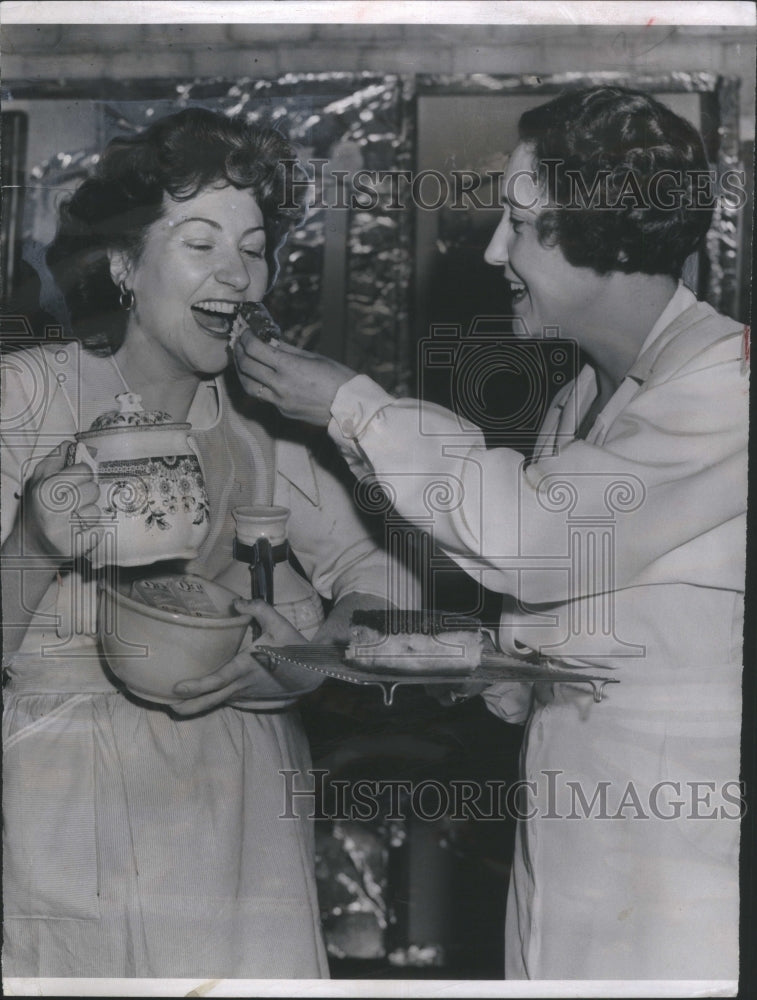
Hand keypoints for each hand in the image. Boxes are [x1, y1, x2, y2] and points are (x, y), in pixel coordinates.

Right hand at [24, 442, 102, 559]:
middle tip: (73, 502)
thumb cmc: (39, 507)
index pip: (84, 470)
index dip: (83, 474)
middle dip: (86, 494)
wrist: (31, 546)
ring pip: (97, 511)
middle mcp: (53, 509)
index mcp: (45, 489)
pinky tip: (78, 531)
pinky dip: (92, 531)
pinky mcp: (76, 548)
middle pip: (93, 490)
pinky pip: (100, 530)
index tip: (74, 481)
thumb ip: (60, 457)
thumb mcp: (40, 478)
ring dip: (88, 514)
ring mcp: (65, 530)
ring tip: (73, 518)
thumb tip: (89, 447)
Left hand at [169, 599, 321, 714]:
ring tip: (177, 707)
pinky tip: (201, 701)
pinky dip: (213, 703)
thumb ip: (257, 608)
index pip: (217, 679)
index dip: (197, 685)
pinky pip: (228, 702)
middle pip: (211, 700)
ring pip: (218, 703)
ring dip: (198, 706)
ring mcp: (246, 695)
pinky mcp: (251, 698)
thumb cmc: (293, 647)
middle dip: (189, 704)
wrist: (311, 673)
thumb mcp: (278, 623)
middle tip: (169, 707)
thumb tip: (236, 602)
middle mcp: (243, 685)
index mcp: (246, 667)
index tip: (178, 687)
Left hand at [233, 330, 355, 425]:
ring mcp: (280, 401)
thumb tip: (269, 340)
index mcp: (289, 367)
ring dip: (241, 371)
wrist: (350, 407)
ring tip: (241, 360)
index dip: (246, 337)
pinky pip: (263, 397)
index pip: (254, 349)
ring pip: (248, 385)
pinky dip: (257, 383)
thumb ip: (287, 350)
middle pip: (246, 366)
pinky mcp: (283, 411)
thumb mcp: (313, 357)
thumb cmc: (338, 378)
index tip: (246, 331)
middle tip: (239, 342)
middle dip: (239, 351)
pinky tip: (260, 376)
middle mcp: (280, 385)